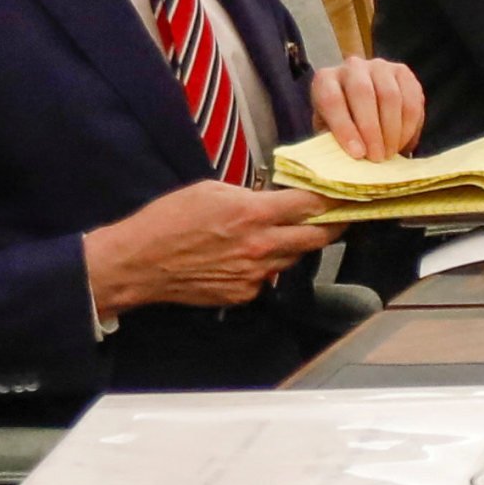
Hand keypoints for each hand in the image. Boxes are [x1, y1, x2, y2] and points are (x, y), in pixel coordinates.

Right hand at [82, 180, 332, 315]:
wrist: (141, 263)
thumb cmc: (169, 221)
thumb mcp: (210, 190)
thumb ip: (248, 195)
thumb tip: (269, 200)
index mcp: (253, 214)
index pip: (309, 205)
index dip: (329, 198)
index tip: (341, 195)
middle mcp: (261, 247)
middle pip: (316, 237)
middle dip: (333, 226)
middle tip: (342, 217)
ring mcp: (255, 274)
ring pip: (293, 258)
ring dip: (297, 245)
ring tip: (290, 232)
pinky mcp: (245, 293)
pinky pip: (268, 277)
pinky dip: (267, 265)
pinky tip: (249, 256)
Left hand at [306, 57, 424, 159]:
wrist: (359, 105)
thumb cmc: (341, 124)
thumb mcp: (330, 132)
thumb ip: (335, 141)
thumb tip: (353, 157)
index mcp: (325, 80)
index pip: (332, 100)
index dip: (345, 128)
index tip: (357, 154)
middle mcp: (351, 67)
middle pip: (363, 93)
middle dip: (372, 130)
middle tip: (377, 157)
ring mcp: (379, 66)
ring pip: (390, 96)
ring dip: (393, 130)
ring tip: (390, 154)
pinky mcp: (403, 72)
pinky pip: (412, 99)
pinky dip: (410, 125)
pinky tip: (403, 142)